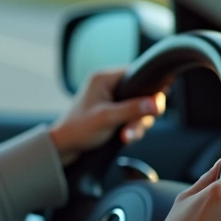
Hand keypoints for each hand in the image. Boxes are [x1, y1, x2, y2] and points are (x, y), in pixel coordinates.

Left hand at [48, 67, 164, 165]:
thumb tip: (156, 104)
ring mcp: (112, 99)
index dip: (150, 90)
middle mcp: (109, 85)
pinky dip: (132, 128)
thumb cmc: (78, 129)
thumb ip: (132, 109)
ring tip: (126, 137)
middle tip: (134, 128)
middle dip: (142, 115)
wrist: (64, 147)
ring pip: (140, 108)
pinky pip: (133, 116)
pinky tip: (125, 138)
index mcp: (104, 78)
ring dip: (137, 125)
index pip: (138, 74)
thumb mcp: (107, 119)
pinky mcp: (114, 111)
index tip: (155, 106)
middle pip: (142, 94)